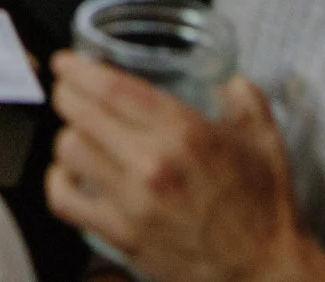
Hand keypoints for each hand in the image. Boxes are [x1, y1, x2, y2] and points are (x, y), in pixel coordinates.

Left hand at [47, 56, 324, 281]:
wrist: (266, 273)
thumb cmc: (265, 209)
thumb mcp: (266, 145)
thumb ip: (246, 103)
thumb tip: (228, 80)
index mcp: (186, 132)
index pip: (112, 88)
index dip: (78, 70)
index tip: (66, 63)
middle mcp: (154, 163)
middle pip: (80, 113)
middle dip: (67, 95)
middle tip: (68, 92)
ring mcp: (134, 201)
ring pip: (69, 150)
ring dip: (67, 137)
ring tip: (78, 134)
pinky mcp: (121, 234)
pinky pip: (65, 199)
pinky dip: (59, 182)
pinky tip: (69, 174)